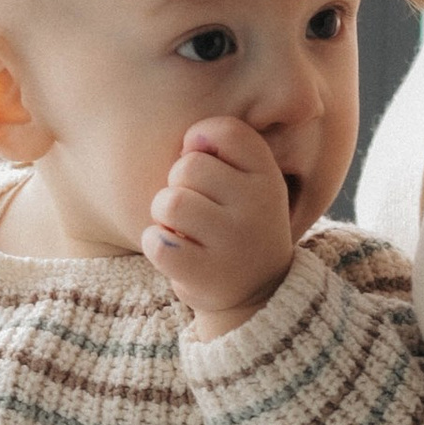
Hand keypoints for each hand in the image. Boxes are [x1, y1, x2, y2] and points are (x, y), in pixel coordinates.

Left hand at [143, 118, 298, 336]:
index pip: (225, 131)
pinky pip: (156, 240)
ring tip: (182, 228)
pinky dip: (155, 242)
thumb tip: (190, 140)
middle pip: (187, 166)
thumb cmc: (238, 223)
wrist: (255, 292)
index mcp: (268, 177)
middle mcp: (258, 206)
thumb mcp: (249, 182)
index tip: (207, 170)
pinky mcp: (205, 274)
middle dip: (177, 184)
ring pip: (169, 202)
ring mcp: (233, 242)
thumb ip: (224, 149)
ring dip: (163, 215)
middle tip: (194, 208)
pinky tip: (174, 250)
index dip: (201, 142)